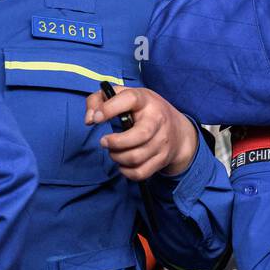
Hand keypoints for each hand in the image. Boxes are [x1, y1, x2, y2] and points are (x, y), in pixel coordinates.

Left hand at [84, 85, 199, 179]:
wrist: (180, 132)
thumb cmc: (143, 111)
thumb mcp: (123, 96)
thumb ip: (98, 100)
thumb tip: (90, 119)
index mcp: (145, 100)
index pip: (129, 99)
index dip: (109, 109)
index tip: (97, 119)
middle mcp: (158, 119)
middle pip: (138, 136)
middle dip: (115, 142)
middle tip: (104, 141)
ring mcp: (162, 141)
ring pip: (136, 157)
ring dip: (118, 157)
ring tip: (114, 152)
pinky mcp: (163, 159)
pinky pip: (141, 172)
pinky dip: (126, 172)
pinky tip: (123, 163)